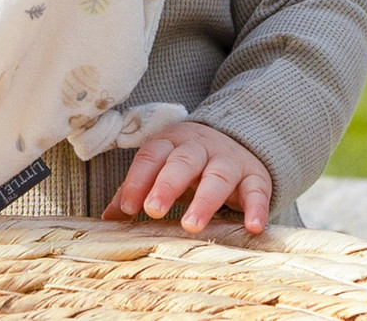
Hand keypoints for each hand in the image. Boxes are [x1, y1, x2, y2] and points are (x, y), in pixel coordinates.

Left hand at [102, 120, 271, 234]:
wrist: (237, 140)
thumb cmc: (190, 163)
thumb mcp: (162, 168)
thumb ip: (136, 189)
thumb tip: (109, 218)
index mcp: (171, 143)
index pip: (151, 156)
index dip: (138, 180)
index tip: (127, 209)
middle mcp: (200, 148)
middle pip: (182, 161)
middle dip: (167, 184)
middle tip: (153, 210)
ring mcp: (229, 160)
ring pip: (217, 176)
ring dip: (204, 201)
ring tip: (191, 225)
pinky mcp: (255, 176)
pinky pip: (257, 190)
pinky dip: (256, 208)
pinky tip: (252, 227)